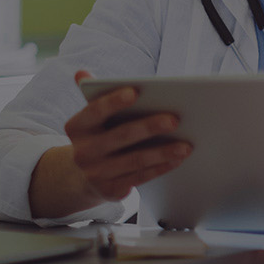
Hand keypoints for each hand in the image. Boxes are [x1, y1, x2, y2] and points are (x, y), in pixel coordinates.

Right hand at [62, 70, 191, 202]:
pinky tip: (177, 159)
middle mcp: (83, 152)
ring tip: (186, 144)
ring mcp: (96, 173)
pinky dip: (160, 167)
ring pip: (135, 160)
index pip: (95, 111)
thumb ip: (94, 94)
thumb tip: (82, 73)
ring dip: (162, 152)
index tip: (135, 91)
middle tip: (175, 119)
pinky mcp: (111, 190)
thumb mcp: (91, 118)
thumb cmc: (97, 136)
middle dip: (149, 127)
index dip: (114, 101)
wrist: (82, 176)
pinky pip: (140, 177)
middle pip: (121, 136)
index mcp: (77, 127)